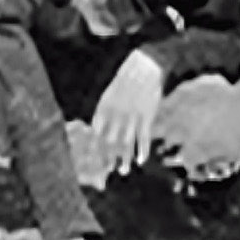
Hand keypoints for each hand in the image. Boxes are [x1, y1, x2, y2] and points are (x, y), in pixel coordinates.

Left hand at [90, 53, 169, 177]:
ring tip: (122, 171)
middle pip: (109, 141)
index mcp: (104, 108)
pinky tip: (140, 161)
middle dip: (107, 158)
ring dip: (124, 159)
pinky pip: (143, 137)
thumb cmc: (126, 81)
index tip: (93, 162)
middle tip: (107, 171)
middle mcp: (116, 114)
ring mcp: (131, 116)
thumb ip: (104, 113)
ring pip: (126, 143)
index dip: (94, 149)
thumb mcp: (109, 95)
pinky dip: (142, 150)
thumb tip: (96, 130)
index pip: (96, 134)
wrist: (145, 67)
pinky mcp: (147, 116)